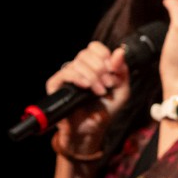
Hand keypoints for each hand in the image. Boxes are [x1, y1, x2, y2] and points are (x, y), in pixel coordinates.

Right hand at [45, 40, 128, 159]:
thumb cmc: (105, 110)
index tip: (112, 70)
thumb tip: (120, 51)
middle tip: (108, 84)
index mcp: (93, 66)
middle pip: (86, 54)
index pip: (94, 47)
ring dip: (93, 77)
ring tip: (100, 92)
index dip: (104, 55)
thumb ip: (122, 70)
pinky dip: (78, 78)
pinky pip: (64, 73)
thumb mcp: (121, 90)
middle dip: (101, 69)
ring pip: (77, 63)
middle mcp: (78, 68)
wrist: (92, 129)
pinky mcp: (56, 85)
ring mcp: (67, 76)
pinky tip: (87, 87)